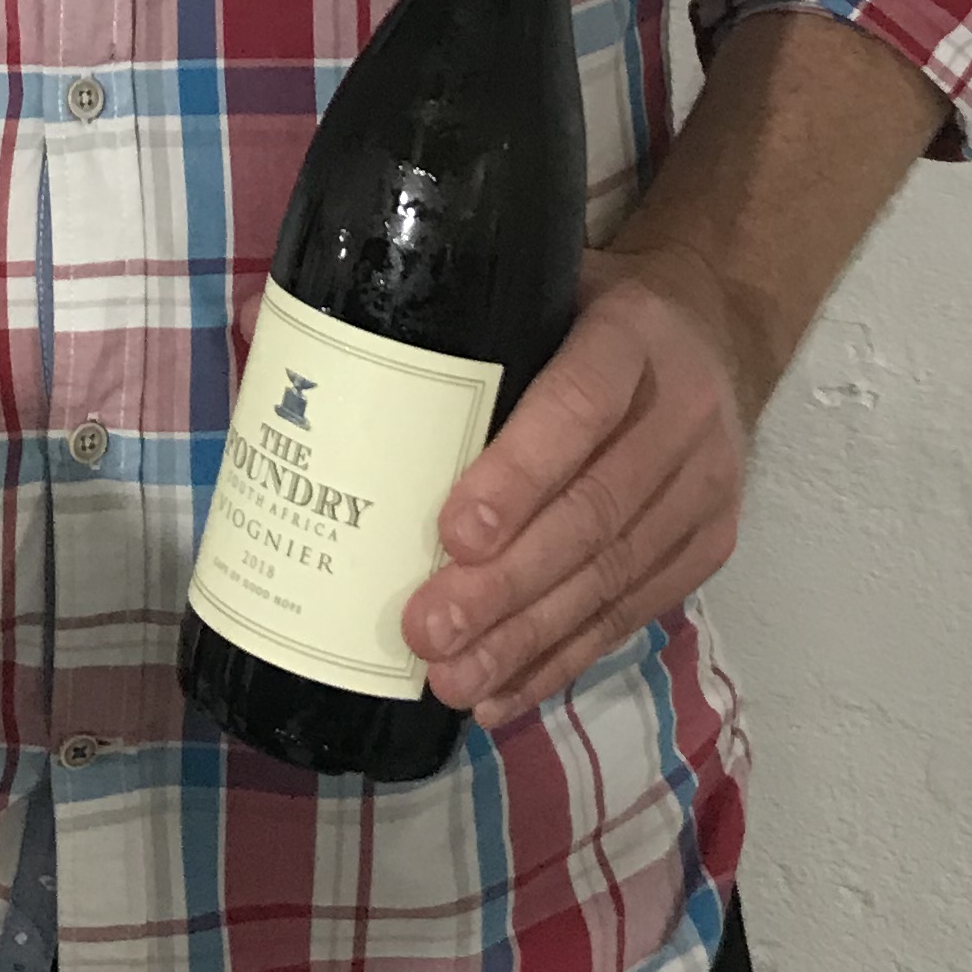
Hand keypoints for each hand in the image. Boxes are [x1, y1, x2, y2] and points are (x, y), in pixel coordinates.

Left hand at [401, 246, 750, 729]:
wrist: (716, 328)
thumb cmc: (587, 309)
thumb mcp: (532, 279)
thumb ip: (414, 304)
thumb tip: (254, 318)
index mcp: (632, 334)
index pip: (582, 403)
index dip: (521, 472)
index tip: (453, 532)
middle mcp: (683, 410)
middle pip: (595, 511)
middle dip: (507, 583)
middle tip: (427, 629)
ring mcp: (706, 484)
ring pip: (614, 573)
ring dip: (529, 637)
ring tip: (453, 680)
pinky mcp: (710, 542)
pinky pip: (634, 611)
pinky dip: (564, 658)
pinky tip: (504, 692)